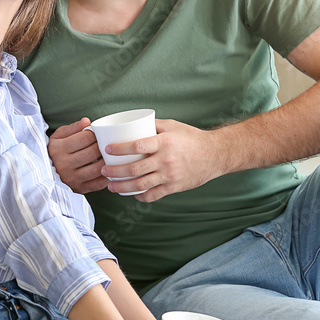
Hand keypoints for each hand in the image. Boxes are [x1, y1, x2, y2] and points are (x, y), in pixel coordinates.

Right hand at [47, 118, 108, 193]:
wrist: (43, 172)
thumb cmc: (54, 151)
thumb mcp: (58, 136)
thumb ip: (73, 128)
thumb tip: (87, 121)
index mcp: (59, 149)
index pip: (84, 139)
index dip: (94, 134)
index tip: (96, 134)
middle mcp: (64, 165)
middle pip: (92, 153)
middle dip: (101, 146)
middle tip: (104, 143)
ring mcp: (71, 178)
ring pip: (97, 168)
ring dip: (106, 161)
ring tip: (107, 155)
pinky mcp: (78, 189)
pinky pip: (98, 184)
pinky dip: (106, 176)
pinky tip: (107, 169)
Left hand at [101, 119, 228, 201]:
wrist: (215, 155)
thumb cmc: (192, 138)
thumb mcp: (173, 126)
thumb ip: (153, 125)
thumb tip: (133, 123)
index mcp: (164, 143)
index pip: (137, 146)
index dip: (120, 149)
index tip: (107, 150)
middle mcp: (166, 160)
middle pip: (135, 169)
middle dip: (115, 171)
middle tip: (104, 171)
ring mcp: (170, 176)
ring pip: (141, 185)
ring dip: (123, 187)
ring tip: (111, 186)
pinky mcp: (174, 187)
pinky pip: (154, 195)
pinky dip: (141, 197)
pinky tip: (132, 195)